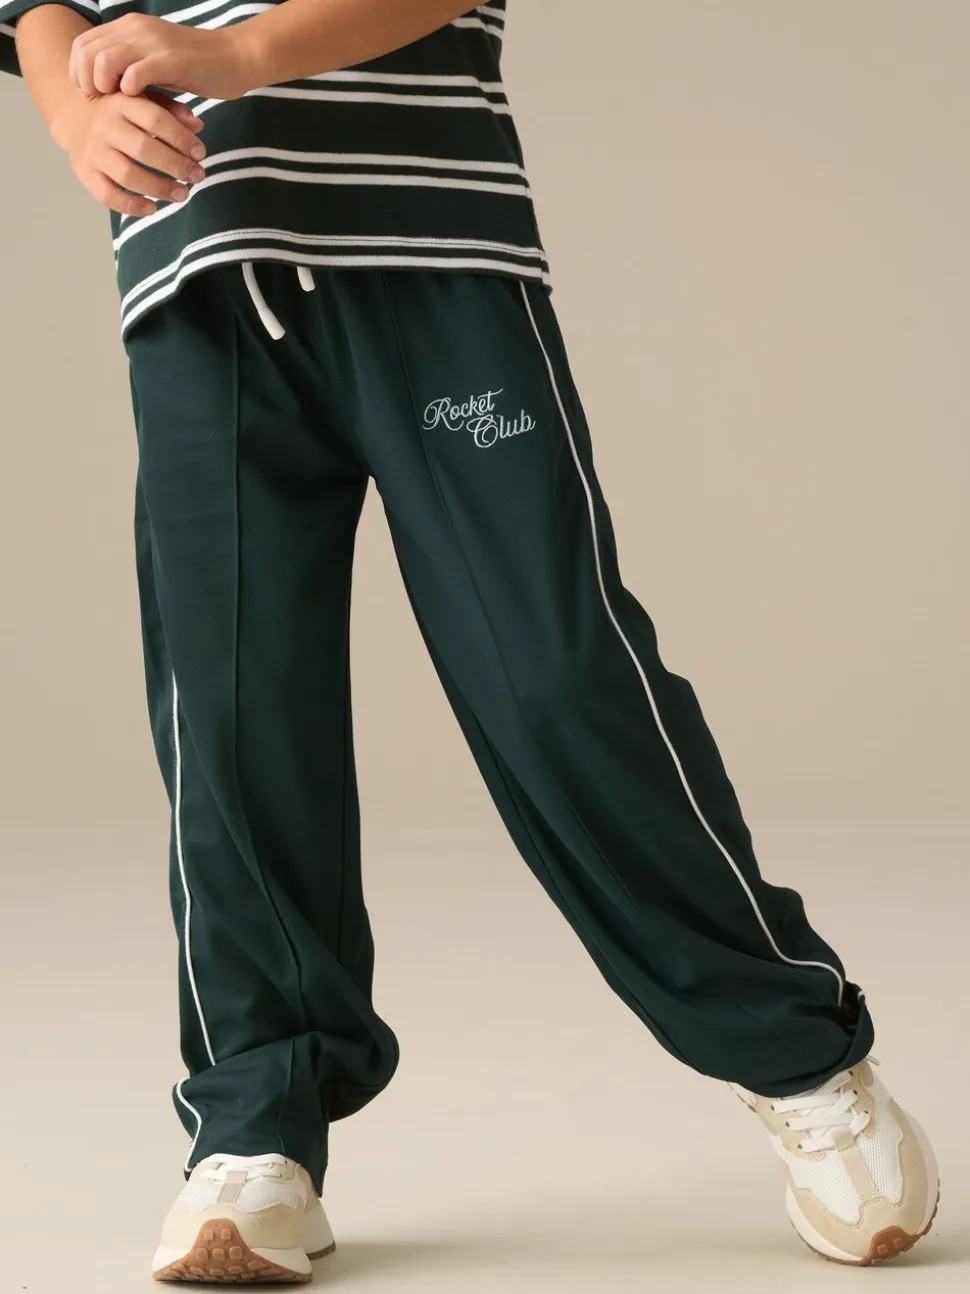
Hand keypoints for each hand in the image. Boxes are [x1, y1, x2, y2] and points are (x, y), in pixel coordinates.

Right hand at [51, 90, 206, 216]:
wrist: (73, 115)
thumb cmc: (119, 110)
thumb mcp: (142, 98)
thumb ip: (170, 109)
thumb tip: (198, 125)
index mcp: (122, 103)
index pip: (155, 119)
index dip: (181, 138)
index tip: (200, 153)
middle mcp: (105, 126)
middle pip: (144, 149)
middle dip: (176, 166)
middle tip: (198, 176)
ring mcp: (94, 151)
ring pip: (128, 175)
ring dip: (159, 189)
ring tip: (182, 195)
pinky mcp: (85, 173)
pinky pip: (107, 195)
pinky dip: (131, 206)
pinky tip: (152, 209)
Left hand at [69, 14, 256, 100]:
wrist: (234, 58)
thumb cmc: (197, 66)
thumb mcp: (155, 61)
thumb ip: (129, 65)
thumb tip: (104, 85)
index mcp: (129, 26)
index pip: (83, 43)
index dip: (78, 71)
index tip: (91, 93)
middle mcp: (135, 28)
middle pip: (88, 53)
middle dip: (87, 83)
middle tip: (101, 102)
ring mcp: (152, 43)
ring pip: (105, 62)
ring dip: (105, 87)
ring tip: (119, 102)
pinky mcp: (169, 61)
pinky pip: (134, 76)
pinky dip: (131, 93)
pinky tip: (142, 101)